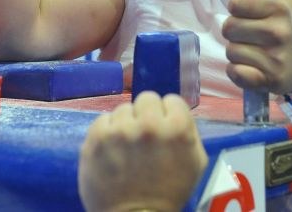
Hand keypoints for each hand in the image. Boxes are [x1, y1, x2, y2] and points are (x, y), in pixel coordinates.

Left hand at [78, 92, 207, 211]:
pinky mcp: (97, 137)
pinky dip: (107, 131)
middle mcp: (149, 124)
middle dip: (146, 115)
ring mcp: (120, 130)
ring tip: (126, 146)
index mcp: (177, 129)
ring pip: (123, 109)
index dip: (169, 115)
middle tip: (144, 135)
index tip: (164, 129)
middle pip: (146, 99)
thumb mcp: (195, 162)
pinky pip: (103, 119)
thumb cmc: (169, 192)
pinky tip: (112, 149)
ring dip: (126, 124)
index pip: (172, 100)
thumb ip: (188, 131)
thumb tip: (174, 111)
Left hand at [222, 0, 291, 94]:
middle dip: (236, 29)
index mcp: (281, 6)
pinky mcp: (271, 80)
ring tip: (255, 48)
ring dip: (238, 50)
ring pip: (231, 51)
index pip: (235, 3)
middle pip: (229, 28)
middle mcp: (279, 32)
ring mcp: (275, 59)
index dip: (238, 6)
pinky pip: (235, 73)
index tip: (250, 12)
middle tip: (252, 32)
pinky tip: (251, 66)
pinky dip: (238, 71)